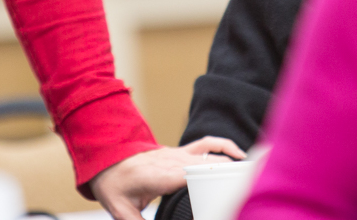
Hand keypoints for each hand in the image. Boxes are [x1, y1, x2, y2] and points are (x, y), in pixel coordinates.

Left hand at [89, 137, 245, 219]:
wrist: (105, 160)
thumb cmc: (114, 184)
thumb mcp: (121, 211)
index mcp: (161, 175)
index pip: (192, 177)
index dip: (211, 185)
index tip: (228, 196)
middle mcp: (173, 161)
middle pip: (208, 166)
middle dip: (229, 175)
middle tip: (250, 187)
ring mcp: (178, 153)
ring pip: (211, 155)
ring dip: (232, 163)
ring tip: (252, 174)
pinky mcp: (180, 151)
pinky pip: (207, 144)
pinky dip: (224, 146)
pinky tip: (238, 155)